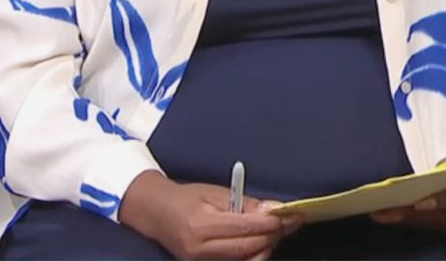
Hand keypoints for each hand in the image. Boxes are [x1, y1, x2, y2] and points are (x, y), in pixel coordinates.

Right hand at [120, 171, 299, 260]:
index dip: (271, 223)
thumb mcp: (213, 192)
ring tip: (275, 230)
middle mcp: (201, 248)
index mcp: (201, 224)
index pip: (245, 228)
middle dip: (273, 235)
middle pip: (249, 247)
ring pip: (247, 259)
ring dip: (266, 245)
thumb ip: (244, 203)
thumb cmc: (185, 197)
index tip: (290, 214)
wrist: (155, 213)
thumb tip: (274, 210)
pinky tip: (260, 240)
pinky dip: (254, 252)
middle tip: (289, 222)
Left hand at [370, 168, 445, 237]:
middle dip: (414, 214)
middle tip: (386, 211)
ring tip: (385, 215)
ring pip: (441, 226)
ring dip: (412, 221)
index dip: (442, 200)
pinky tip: (401, 219)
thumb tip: (421, 179)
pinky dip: (421, 224)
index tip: (417, 203)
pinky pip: (442, 230)